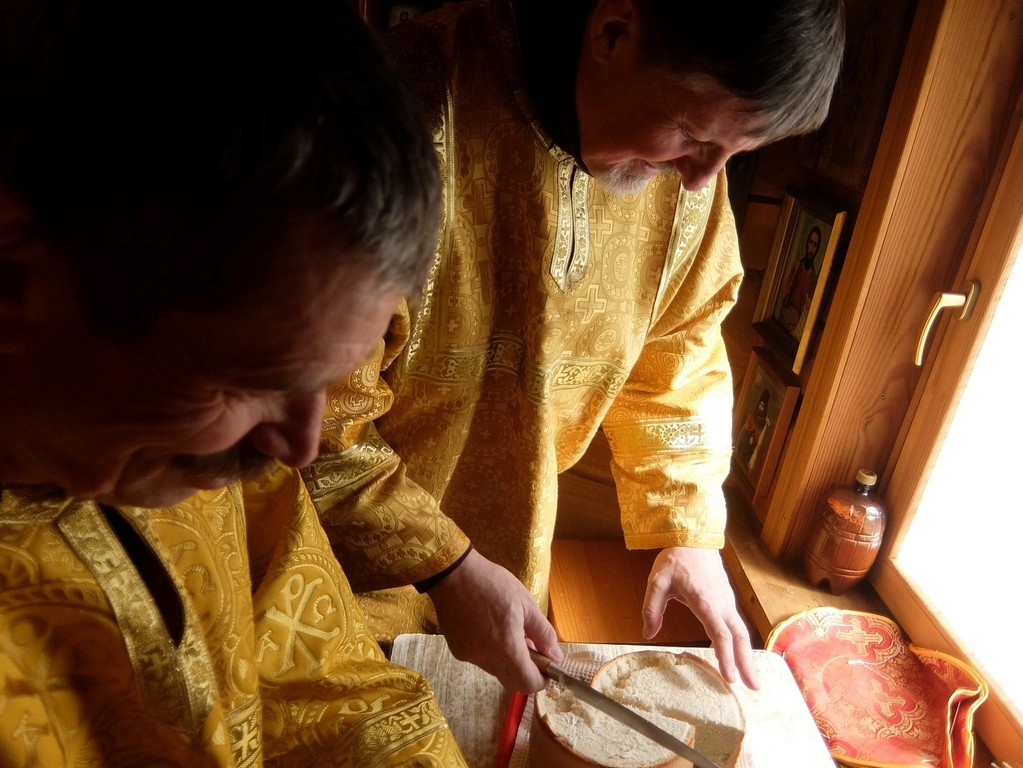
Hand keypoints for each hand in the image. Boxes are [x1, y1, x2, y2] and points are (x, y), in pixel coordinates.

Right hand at [427, 548, 563, 691]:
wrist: (454, 574)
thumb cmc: (493, 584)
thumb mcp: (526, 603)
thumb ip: (543, 633)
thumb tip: (556, 656)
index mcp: (508, 649)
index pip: (529, 684)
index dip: (542, 679)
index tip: (546, 665)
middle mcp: (487, 660)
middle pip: (512, 683)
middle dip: (526, 672)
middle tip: (530, 648)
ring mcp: (470, 657)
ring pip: (496, 671)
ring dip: (508, 661)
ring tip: (507, 632)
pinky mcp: (458, 651)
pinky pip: (480, 660)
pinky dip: (490, 652)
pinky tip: (487, 628)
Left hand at [642, 546, 760, 689]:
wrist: (694, 537)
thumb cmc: (676, 559)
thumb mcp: (657, 581)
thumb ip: (652, 608)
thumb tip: (647, 634)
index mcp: (705, 601)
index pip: (719, 633)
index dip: (725, 656)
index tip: (730, 677)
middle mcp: (721, 604)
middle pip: (739, 637)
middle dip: (747, 663)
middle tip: (753, 688)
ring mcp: (727, 601)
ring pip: (741, 631)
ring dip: (747, 655)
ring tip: (751, 679)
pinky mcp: (726, 600)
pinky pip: (737, 624)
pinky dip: (741, 643)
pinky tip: (740, 655)